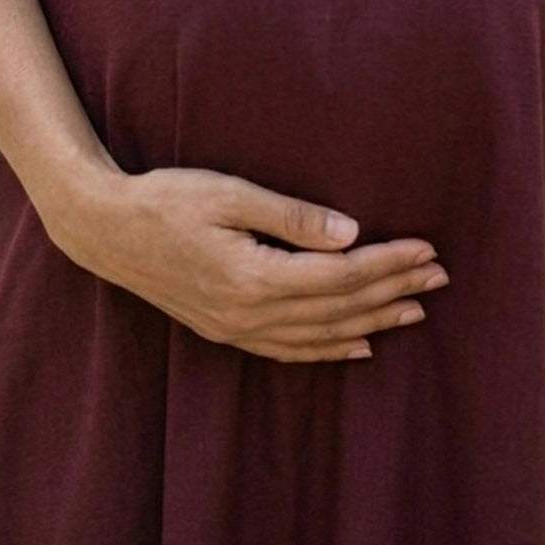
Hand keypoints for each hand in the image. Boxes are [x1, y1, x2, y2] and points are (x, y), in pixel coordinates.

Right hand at [59, 167, 448, 362]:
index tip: (427, 249)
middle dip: (393, 291)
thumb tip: (350, 233)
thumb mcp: (229, 193)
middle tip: (440, 276)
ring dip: (373, 321)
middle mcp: (249, 314)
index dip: (387, 263)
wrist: (105, 230)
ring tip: (416, 309)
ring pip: (320, 335)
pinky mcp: (226, 330)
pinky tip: (359, 346)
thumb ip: (291, 216)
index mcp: (253, 276)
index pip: (340, 276)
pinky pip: (290, 350)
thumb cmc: (166, 199)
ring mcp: (237, 329)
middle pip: (339, 308)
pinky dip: (330, 350)